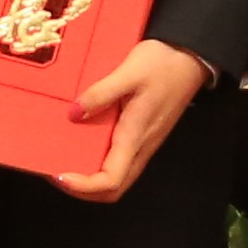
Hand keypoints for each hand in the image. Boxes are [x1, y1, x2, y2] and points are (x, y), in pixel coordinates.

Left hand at [57, 38, 207, 200]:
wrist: (191, 56)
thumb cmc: (163, 63)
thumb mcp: (129, 71)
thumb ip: (100, 93)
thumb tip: (73, 113)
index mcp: (136, 135)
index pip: (111, 180)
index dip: (83, 186)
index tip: (59, 175)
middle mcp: (141, 146)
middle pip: (113, 190)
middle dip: (83, 191)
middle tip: (57, 174)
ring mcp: (144, 143)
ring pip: (117, 179)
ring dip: (90, 181)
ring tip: (66, 163)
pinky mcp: (144, 136)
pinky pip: (120, 163)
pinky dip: (99, 166)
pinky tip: (84, 147)